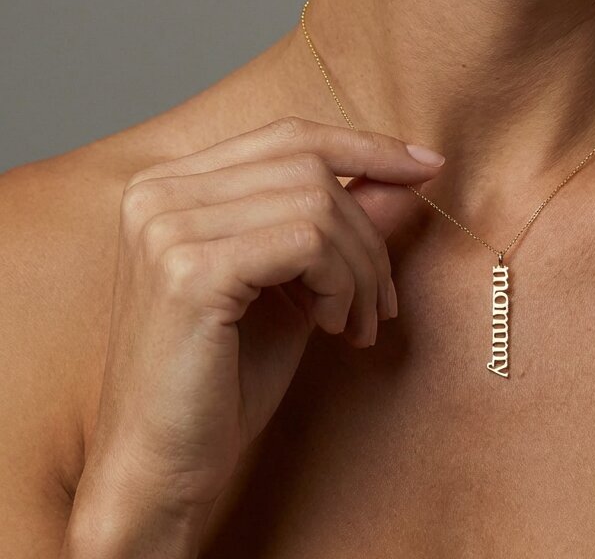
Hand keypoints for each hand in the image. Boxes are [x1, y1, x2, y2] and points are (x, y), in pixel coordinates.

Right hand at [77, 117, 444, 518]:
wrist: (166, 466)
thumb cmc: (227, 375)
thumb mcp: (299, 283)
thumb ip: (343, 223)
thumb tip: (407, 176)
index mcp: (172, 184)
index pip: (288, 136)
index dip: (365, 146)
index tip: (427, 167)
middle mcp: (159, 193)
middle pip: (309, 166)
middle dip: (368, 230)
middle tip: (382, 299)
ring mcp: (168, 227)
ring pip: (317, 203)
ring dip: (361, 267)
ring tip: (358, 322)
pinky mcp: (189, 270)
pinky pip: (308, 242)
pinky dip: (341, 283)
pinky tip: (331, 327)